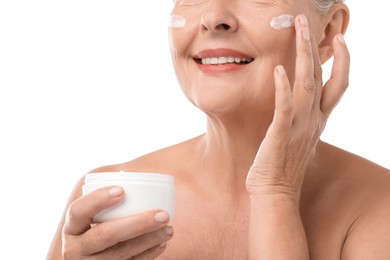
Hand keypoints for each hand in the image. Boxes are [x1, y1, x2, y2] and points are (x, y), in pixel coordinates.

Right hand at [62, 186, 173, 258]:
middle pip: (106, 234)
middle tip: (163, 214)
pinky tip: (161, 243)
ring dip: (150, 239)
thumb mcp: (90, 221)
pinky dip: (148, 254)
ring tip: (169, 228)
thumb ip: (103, 204)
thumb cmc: (95, 233)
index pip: (78, 211)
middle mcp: (75, 249)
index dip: (98, 200)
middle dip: (138, 223)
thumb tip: (128, 173)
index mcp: (71, 228)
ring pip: (122, 252)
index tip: (122, 190)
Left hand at [246, 14, 349, 197]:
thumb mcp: (298, 137)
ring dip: (303, 56)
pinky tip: (280, 70)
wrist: (275, 192)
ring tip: (299, 30)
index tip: (341, 39)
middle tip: (306, 21)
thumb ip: (302, 118)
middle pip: (319, 77)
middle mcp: (313, 120)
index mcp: (318, 120)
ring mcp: (299, 127)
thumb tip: (297, 104)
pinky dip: (284, 88)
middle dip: (315, 47)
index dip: (342, 61)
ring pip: (306, 85)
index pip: (337, 85)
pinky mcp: (281, 135)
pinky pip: (285, 109)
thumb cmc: (283, 165)